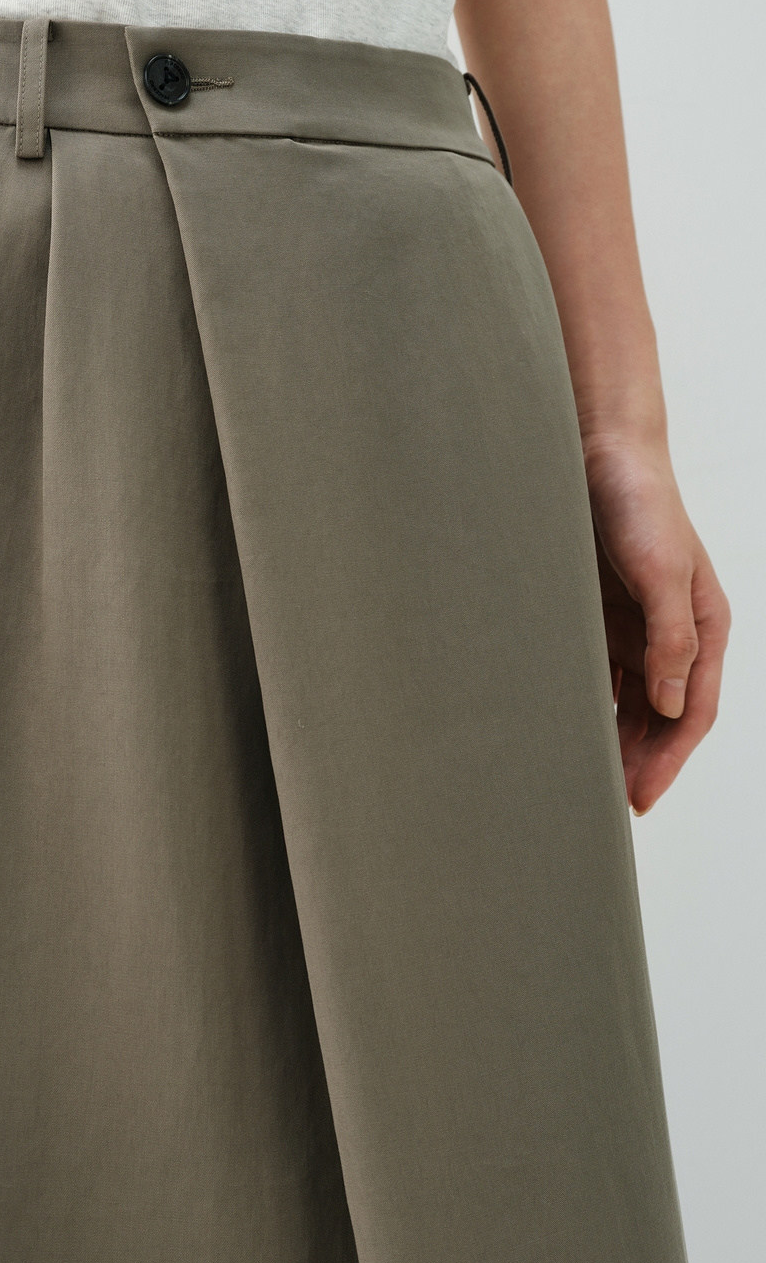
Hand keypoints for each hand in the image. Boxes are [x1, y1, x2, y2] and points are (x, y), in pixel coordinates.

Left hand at [585, 438, 729, 813]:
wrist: (597, 455)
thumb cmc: (639, 504)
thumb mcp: (661, 571)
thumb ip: (670, 636)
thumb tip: (670, 703)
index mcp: (704, 628)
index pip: (691, 712)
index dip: (667, 760)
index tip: (637, 799)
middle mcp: (672, 635)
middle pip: (658, 716)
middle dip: (638, 761)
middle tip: (603, 807)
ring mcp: (635, 627)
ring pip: (625, 700)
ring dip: (609, 739)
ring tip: (579, 780)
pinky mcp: (598, 616)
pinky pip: (594, 673)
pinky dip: (583, 703)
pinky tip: (558, 727)